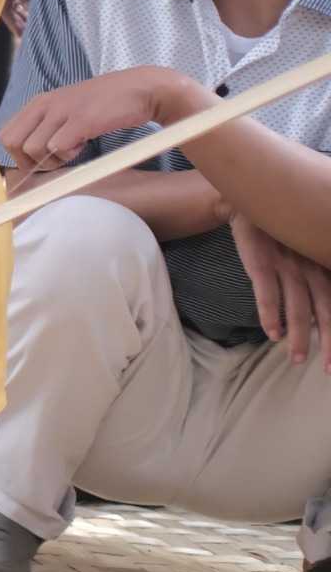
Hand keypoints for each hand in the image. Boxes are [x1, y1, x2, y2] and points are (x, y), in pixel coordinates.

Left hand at [0, 66, 206, 185]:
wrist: (141, 89)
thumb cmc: (104, 106)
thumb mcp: (66, 111)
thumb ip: (46, 128)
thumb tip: (27, 159)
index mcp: (38, 103)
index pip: (6, 135)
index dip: (19, 155)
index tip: (42, 160)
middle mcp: (44, 104)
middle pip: (12, 144)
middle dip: (30, 161)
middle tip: (57, 158)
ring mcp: (62, 110)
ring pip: (33, 148)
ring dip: (52, 159)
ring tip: (75, 148)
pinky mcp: (81, 119)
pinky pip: (57, 147)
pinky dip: (69, 154)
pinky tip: (84, 144)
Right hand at [231, 212, 330, 372]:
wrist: (250, 202)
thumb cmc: (280, 230)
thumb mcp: (307, 249)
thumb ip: (318, 273)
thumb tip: (321, 308)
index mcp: (323, 267)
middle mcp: (311, 269)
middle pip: (325, 311)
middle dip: (329, 342)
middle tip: (327, 369)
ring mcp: (286, 266)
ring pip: (298, 307)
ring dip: (299, 336)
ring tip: (298, 360)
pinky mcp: (261, 263)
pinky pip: (268, 293)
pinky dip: (271, 315)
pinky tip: (272, 334)